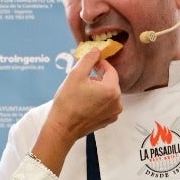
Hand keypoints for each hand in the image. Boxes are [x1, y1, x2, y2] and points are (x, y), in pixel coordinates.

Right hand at [30, 50, 122, 171]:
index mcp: (112, 90)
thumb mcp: (76, 74)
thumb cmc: (67, 102)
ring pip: (108, 93)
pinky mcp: (108, 120)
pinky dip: (98, 100)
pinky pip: (106, 104)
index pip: (110, 70)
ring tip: (82, 91)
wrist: (62, 129)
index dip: (100, 63)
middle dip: (97, 77)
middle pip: (109, 82)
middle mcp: (117, 102)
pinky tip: (85, 102)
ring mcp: (114, 113)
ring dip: (97, 89)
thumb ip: (88, 59)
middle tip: (82, 78)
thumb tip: (97, 50)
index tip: (89, 62)